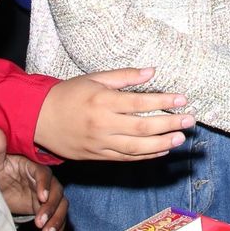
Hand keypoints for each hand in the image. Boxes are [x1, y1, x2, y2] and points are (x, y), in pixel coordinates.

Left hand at [0, 128, 67, 230]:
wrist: (1, 187)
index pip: (44, 174)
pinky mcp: (48, 209)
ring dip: (57, 220)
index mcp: (34, 167)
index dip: (44, 185)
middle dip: (51, 208)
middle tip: (40, 223)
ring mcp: (48, 195)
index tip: (39, 198)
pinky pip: (59, 217)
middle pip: (57, 192)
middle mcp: (45, 181)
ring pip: (61, 206)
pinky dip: (59, 228)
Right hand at [35, 67, 195, 160]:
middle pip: (142, 128)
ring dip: (162, 144)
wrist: (39, 119)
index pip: (140, 103)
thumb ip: (125, 76)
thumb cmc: (69, 93)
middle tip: (190, 121)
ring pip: (136, 148)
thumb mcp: (95, 77)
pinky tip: (162, 150)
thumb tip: (152, 71)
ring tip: (181, 139)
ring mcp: (100, 144)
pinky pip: (126, 158)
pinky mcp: (97, 157)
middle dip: (169, 124)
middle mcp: (103, 125)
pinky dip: (146, 156)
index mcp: (103, 101)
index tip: (183, 99)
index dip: (164, 101)